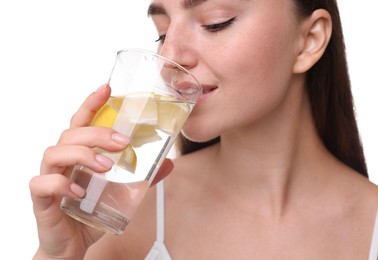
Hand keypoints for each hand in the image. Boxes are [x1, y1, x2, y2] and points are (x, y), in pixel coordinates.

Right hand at [29, 84, 172, 258]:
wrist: (73, 244)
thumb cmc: (91, 211)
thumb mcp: (122, 191)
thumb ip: (143, 177)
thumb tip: (168, 163)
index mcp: (79, 154)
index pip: (82, 121)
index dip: (93, 103)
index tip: (108, 88)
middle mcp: (63, 161)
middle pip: (71, 134)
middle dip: (97, 133)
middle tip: (122, 141)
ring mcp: (50, 178)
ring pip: (54, 152)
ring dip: (83, 155)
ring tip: (106, 167)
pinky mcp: (42, 199)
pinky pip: (43, 184)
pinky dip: (61, 183)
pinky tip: (80, 191)